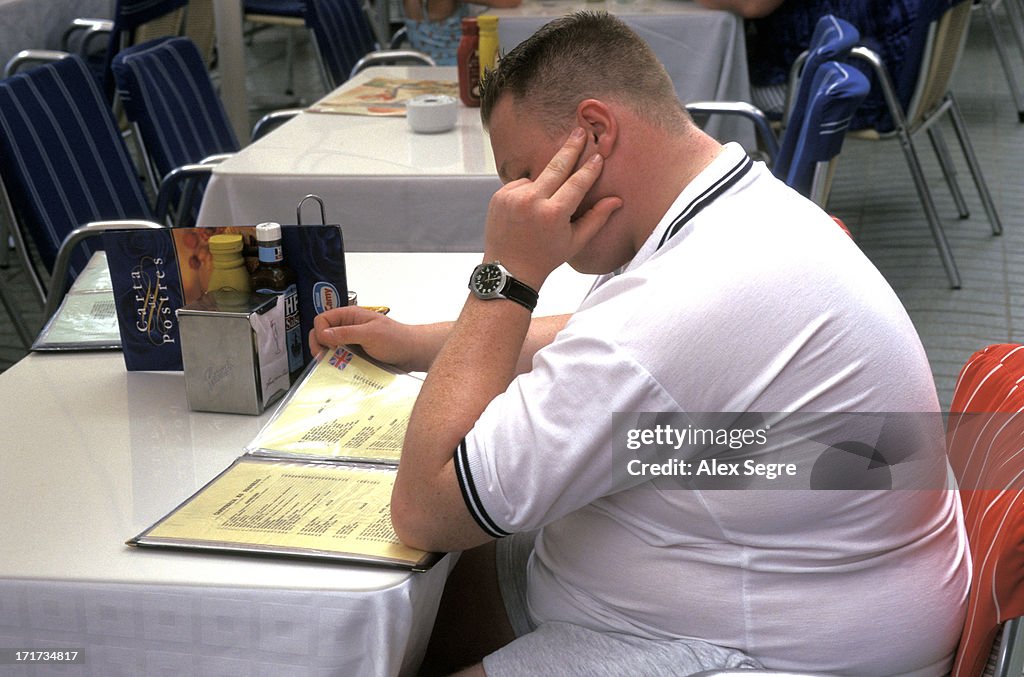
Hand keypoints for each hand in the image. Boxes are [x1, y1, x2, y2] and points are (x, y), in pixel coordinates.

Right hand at [308, 306, 429, 371]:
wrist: (413, 353)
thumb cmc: (398, 339)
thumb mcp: (370, 334)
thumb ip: (346, 333)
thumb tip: (324, 333)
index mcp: (350, 316)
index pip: (323, 319)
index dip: (320, 332)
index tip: (328, 345)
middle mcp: (349, 327)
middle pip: (322, 334)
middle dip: (320, 346)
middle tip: (324, 358)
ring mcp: (352, 341)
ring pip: (330, 348)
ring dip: (329, 357)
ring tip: (333, 365)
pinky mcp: (356, 354)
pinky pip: (341, 358)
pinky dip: (338, 364)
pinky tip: (342, 370)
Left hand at [483, 127, 621, 288]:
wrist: (509, 269)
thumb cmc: (545, 257)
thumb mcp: (575, 242)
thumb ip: (596, 218)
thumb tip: (617, 199)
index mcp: (553, 214)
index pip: (577, 183)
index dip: (589, 168)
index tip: (598, 155)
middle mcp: (532, 202)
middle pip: (557, 166)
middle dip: (571, 148)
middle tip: (580, 131)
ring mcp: (513, 197)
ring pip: (538, 178)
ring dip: (545, 185)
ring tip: (542, 209)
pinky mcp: (499, 195)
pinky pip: (521, 184)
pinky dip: (528, 192)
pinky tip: (527, 210)